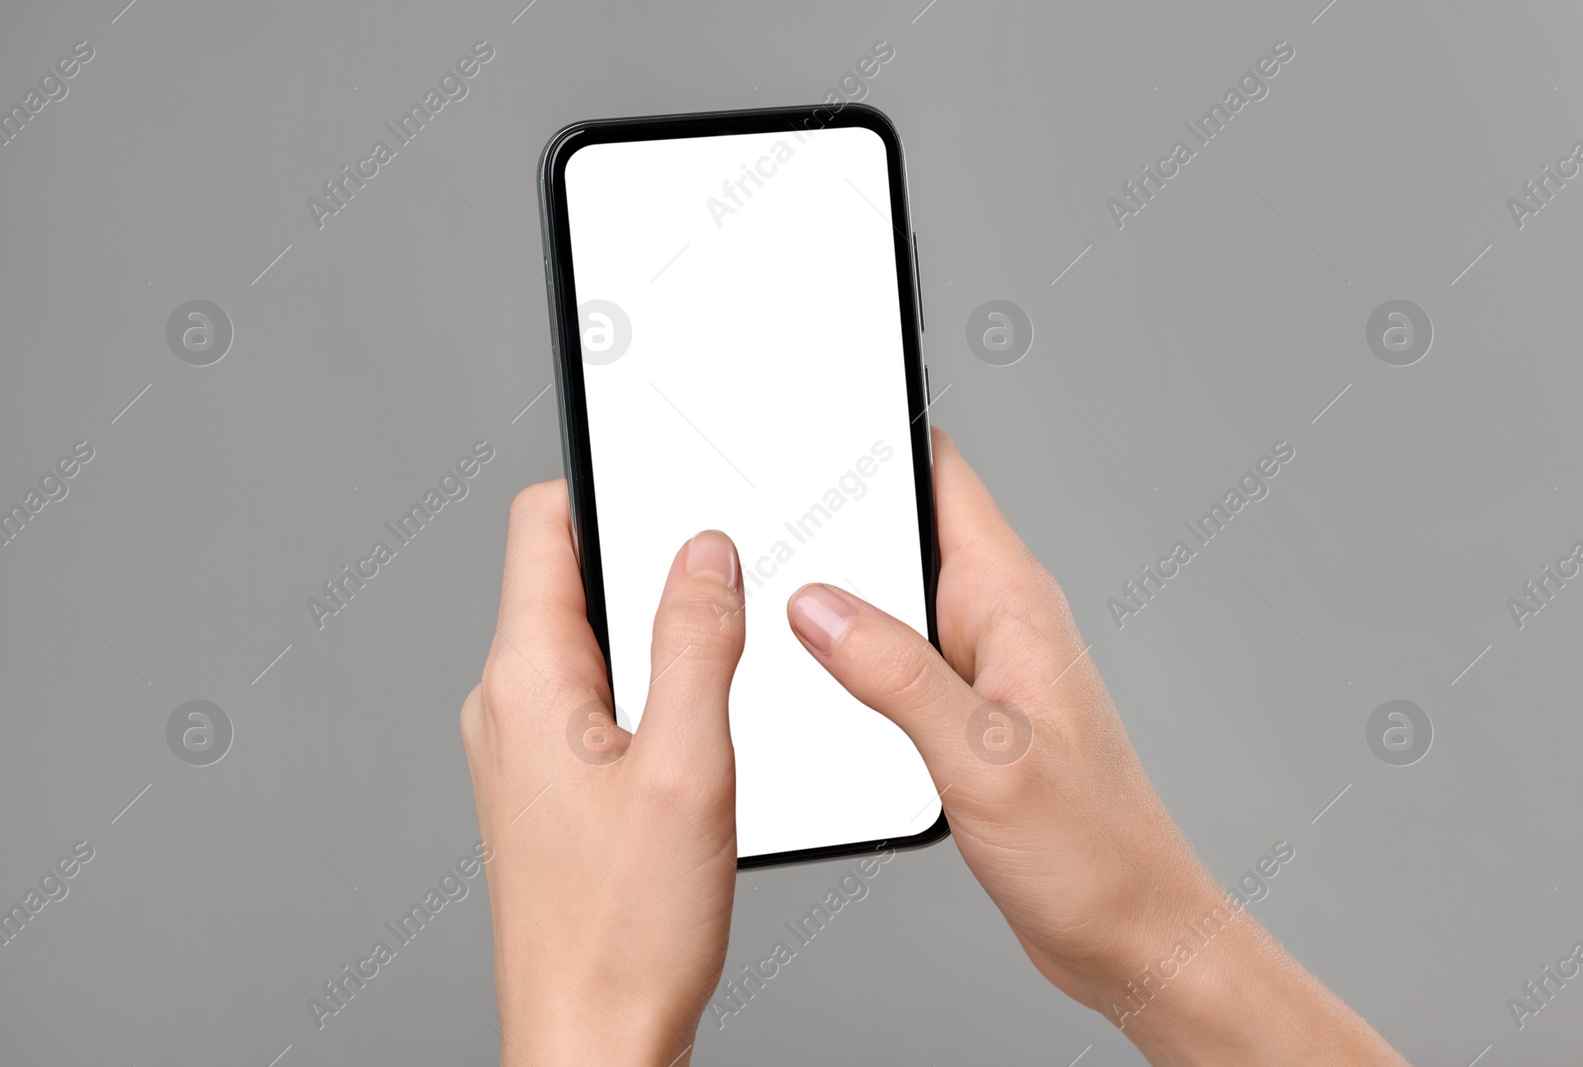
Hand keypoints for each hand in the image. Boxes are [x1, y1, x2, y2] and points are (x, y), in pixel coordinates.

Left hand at [460, 481, 745, 1065]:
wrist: (591, 1042)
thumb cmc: (625, 932)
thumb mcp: (689, 766)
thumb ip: (697, 643)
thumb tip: (705, 553)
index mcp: (527, 680)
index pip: (542, 525)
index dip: (607, 484)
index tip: (667, 477)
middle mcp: (506, 706)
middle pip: (567, 578)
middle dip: (647, 563)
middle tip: (727, 577)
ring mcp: (520, 750)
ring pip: (586, 643)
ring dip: (652, 634)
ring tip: (723, 661)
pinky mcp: (545, 789)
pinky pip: (590, 701)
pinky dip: (645, 690)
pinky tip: (699, 732)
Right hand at [786, 428, 1407, 1066]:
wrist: (1128, 932)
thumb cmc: (1093, 852)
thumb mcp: (984, 758)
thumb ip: (896, 676)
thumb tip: (818, 607)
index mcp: (1015, 604)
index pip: (944, 475)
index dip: (879, 433)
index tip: (815, 413)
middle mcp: (997, 622)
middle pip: (903, 531)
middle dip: (833, 515)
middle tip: (759, 514)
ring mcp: (979, 667)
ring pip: (890, 597)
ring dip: (836, 594)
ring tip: (768, 595)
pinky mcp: (963, 713)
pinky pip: (892, 657)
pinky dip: (846, 656)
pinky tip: (807, 677)